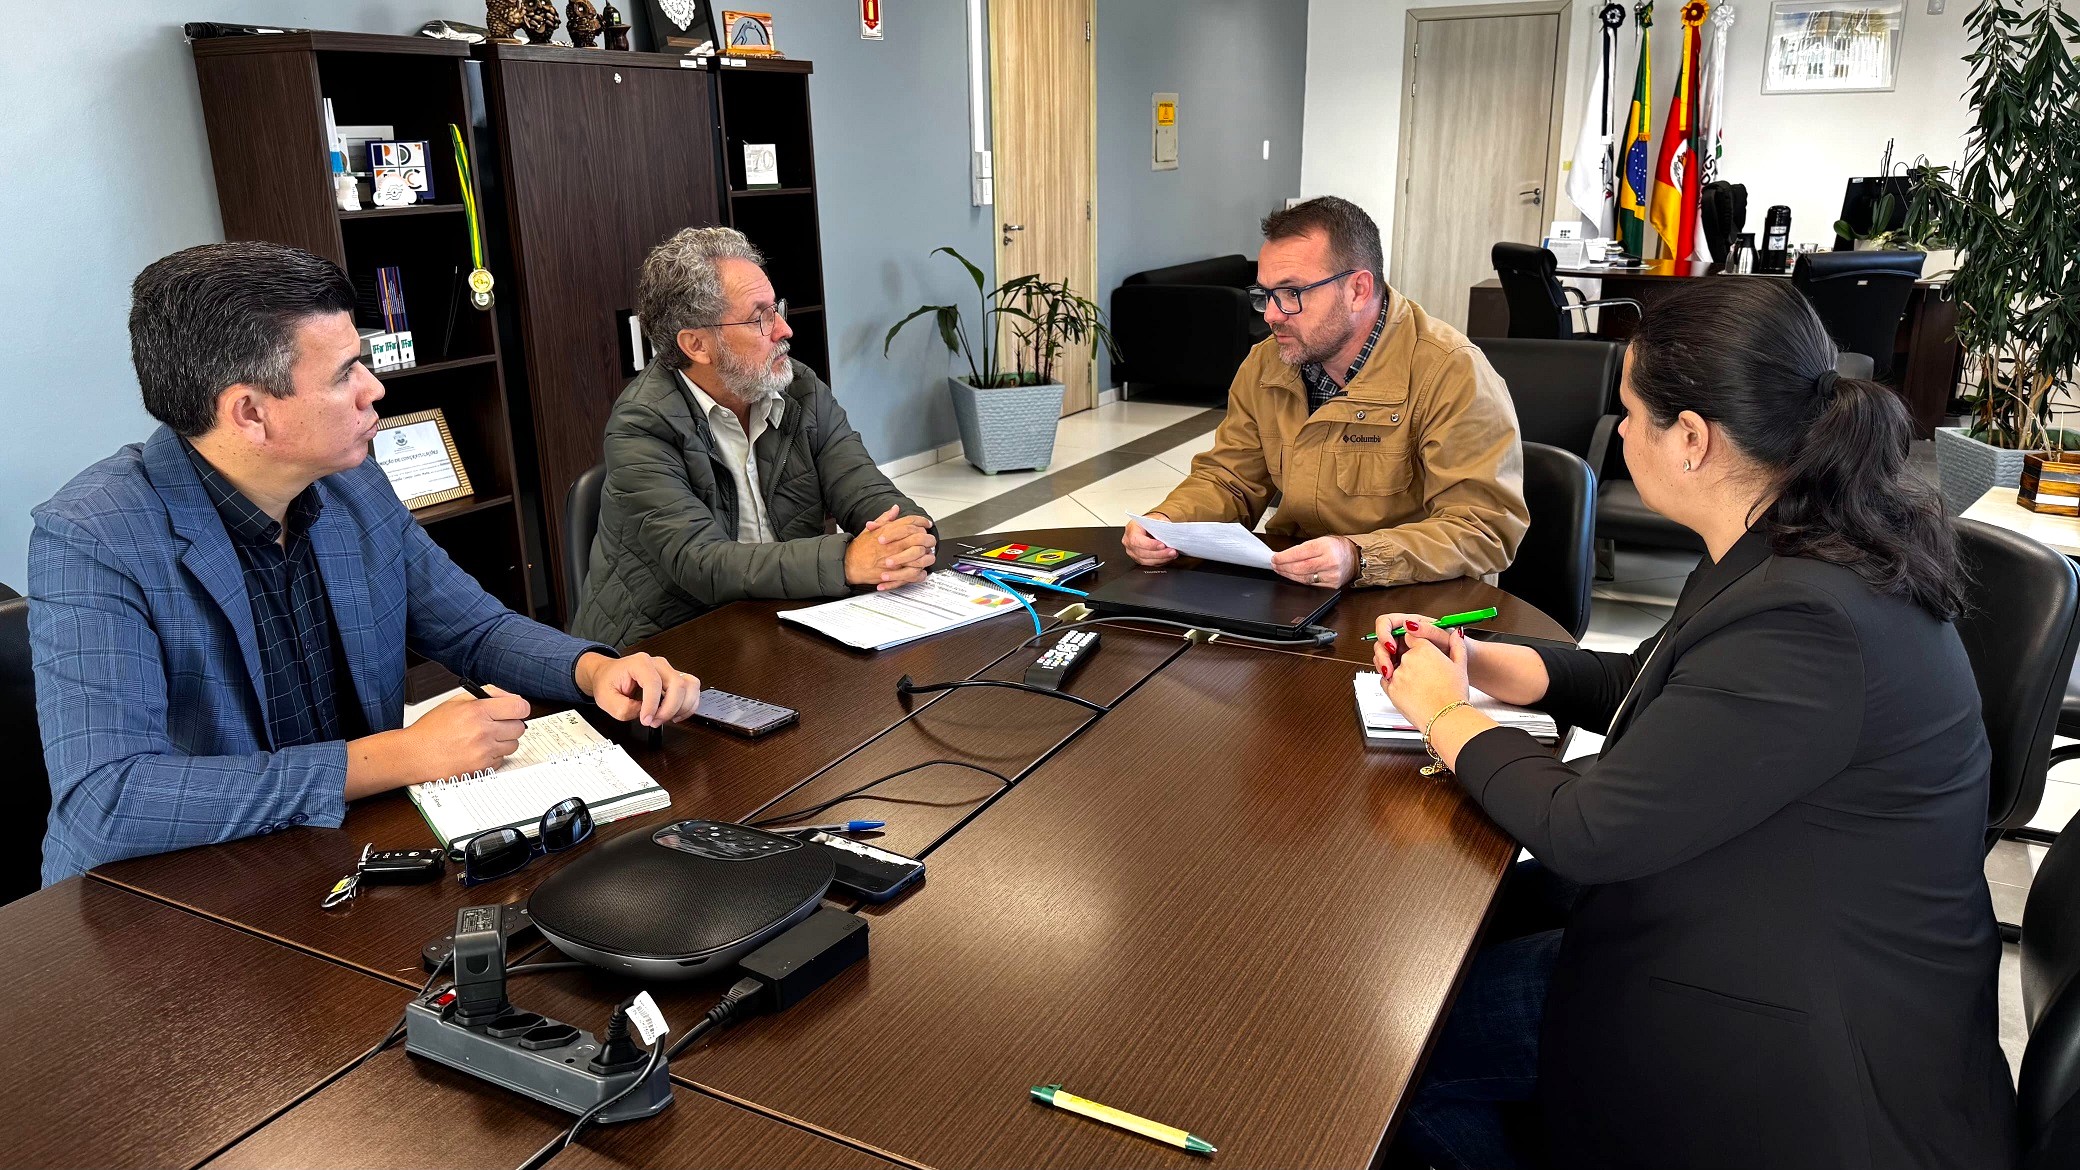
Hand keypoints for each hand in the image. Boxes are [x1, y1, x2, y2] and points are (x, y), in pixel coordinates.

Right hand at [405, 686, 530, 776]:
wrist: (414, 754)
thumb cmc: (431, 729)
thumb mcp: (456, 701)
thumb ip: (486, 695)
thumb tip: (509, 697)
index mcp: (477, 711)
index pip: (519, 707)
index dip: (520, 707)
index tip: (516, 709)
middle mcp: (483, 732)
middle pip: (519, 727)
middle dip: (511, 724)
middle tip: (498, 724)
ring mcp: (483, 752)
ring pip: (513, 745)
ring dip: (504, 741)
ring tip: (485, 738)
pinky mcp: (482, 768)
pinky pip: (501, 759)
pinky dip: (494, 755)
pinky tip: (477, 750)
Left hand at [577, 651, 701, 727]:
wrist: (609, 675)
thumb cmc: (608, 682)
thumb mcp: (606, 699)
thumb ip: (624, 708)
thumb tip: (643, 713)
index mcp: (639, 663)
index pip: (654, 683)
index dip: (652, 705)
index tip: (646, 720)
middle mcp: (657, 664)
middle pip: (677, 684)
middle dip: (669, 709)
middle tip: (654, 722)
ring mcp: (668, 670)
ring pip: (690, 686)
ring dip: (682, 707)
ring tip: (666, 718)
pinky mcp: (675, 678)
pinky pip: (692, 690)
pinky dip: (688, 705)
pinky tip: (676, 714)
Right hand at [845, 506, 936, 589]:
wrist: (850, 564)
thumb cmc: (860, 548)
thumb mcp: (872, 529)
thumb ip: (885, 518)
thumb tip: (895, 509)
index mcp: (888, 531)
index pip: (910, 522)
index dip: (922, 521)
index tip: (926, 523)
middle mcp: (893, 544)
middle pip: (919, 537)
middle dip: (928, 538)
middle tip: (930, 539)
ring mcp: (895, 558)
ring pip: (920, 554)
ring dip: (927, 554)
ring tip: (928, 554)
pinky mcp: (895, 572)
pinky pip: (914, 572)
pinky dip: (921, 571)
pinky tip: (922, 569)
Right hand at [1123, 514, 1178, 565]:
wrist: (1147, 526)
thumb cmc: (1149, 522)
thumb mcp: (1156, 518)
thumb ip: (1161, 524)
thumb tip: (1170, 531)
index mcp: (1131, 529)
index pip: (1137, 540)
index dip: (1150, 545)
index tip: (1162, 545)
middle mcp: (1129, 542)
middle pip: (1142, 552)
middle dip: (1159, 553)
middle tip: (1171, 551)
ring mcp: (1133, 552)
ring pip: (1146, 560)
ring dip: (1161, 559)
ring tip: (1172, 554)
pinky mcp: (1139, 558)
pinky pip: (1149, 563)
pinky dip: (1160, 561)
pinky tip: (1168, 557)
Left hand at [1270, 535, 1358, 586]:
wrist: (1355, 557)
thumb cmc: (1336, 547)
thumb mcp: (1321, 540)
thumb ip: (1303, 548)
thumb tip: (1283, 556)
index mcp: (1325, 546)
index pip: (1300, 553)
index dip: (1284, 557)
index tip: (1275, 558)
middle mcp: (1329, 561)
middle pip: (1300, 567)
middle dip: (1284, 567)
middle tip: (1275, 565)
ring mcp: (1331, 575)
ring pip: (1304, 578)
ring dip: (1289, 575)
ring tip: (1280, 570)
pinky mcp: (1332, 585)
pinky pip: (1311, 585)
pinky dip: (1299, 581)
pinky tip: (1292, 577)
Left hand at [1379, 616, 1471, 730]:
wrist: (1446, 718)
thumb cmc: (1453, 694)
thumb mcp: (1460, 666)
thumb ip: (1457, 646)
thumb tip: (1456, 635)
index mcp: (1423, 649)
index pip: (1411, 636)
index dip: (1416, 645)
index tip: (1421, 652)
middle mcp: (1407, 659)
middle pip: (1403, 653)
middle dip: (1411, 661)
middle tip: (1423, 674)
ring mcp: (1397, 674)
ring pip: (1393, 667)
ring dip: (1402, 672)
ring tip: (1418, 684)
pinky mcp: (1390, 689)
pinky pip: (1386, 681)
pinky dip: (1394, 683)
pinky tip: (1409, 690)